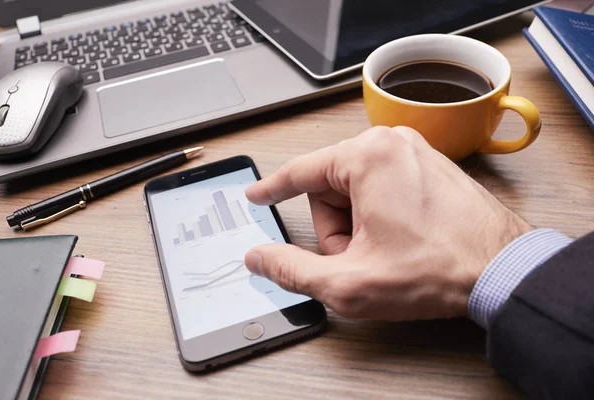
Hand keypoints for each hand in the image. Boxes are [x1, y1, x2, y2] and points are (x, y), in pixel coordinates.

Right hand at [245, 126, 532, 320]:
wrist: (502, 270)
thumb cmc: (438, 269)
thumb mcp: (349, 281)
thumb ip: (292, 269)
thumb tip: (260, 258)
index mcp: (367, 157)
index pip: (300, 171)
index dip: (272, 189)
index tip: (257, 195)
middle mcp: (391, 144)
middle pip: (330, 187)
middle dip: (335, 228)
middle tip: (358, 256)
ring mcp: (414, 153)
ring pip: (356, 189)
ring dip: (358, 225)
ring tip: (384, 251)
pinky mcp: (428, 166)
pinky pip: (383, 187)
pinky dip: (379, 215)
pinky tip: (400, 240)